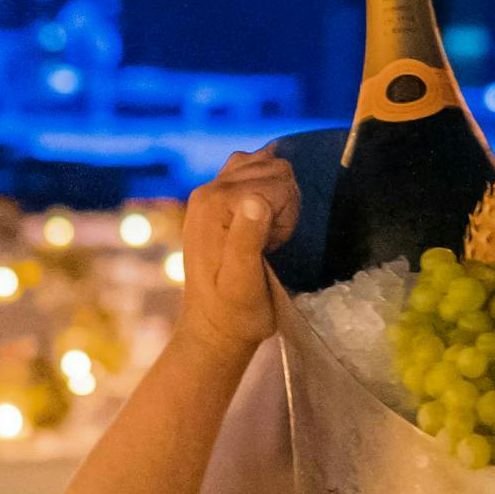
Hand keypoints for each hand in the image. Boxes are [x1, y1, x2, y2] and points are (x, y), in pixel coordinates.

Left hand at [171, 148, 297, 361]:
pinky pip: (251, 169)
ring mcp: (209, 191)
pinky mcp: (215, 197)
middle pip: (274, 169)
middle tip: (271, 243)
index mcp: (213, 204)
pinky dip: (266, 187)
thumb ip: (247, 240)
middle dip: (284, 204)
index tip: (273, 247)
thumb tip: (257, 200)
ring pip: (267, 166)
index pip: (278, 182)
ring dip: (278, 197)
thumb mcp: (243, 283)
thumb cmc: (235, 312)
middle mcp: (207, 189)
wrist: (214, 327)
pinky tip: (262, 218)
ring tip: (266, 234)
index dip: (287, 216)